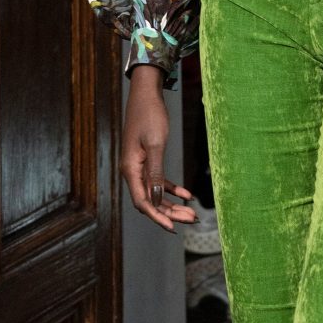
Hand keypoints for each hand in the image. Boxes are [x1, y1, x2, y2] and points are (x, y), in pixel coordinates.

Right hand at [122, 66, 195, 231]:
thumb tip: (155, 200)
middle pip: (150, 201)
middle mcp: (132, 171)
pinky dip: (171, 190)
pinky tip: (186, 195)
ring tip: (191, 213)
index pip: (143, 202)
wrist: (146, 94)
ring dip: (172, 204)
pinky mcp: (147, 160)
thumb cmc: (150, 116)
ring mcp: (139, 166)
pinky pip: (158, 181)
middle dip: (170, 213)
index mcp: (130, 169)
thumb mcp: (156, 145)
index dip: (157, 217)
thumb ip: (155, 173)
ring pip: (155, 194)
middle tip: (191, 220)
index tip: (173, 227)